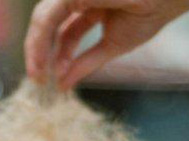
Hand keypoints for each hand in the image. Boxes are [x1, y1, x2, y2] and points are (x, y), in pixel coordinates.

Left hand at [25, 0, 188, 89]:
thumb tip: (63, 85)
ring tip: (39, 75)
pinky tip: (44, 61)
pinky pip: (49, 16)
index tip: (47, 81)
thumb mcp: (113, 45)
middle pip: (47, 25)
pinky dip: (42, 39)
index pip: (62, 31)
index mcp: (88, 5)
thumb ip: (87, 64)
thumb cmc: (151, 14)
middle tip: (38, 80)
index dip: (52, 55)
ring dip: (37, 49)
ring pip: (44, 19)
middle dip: (39, 53)